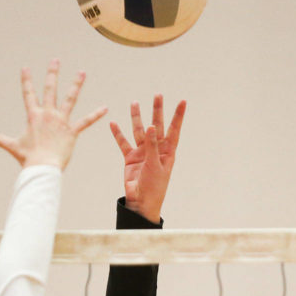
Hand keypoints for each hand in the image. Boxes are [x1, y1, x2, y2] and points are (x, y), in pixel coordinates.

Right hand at [0, 60, 106, 169]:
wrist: (42, 167)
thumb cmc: (27, 158)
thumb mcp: (11, 146)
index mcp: (33, 116)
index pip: (28, 94)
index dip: (26, 80)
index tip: (26, 68)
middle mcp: (47, 114)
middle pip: (50, 89)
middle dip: (52, 73)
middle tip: (55, 60)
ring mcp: (61, 121)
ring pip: (70, 99)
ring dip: (76, 85)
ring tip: (82, 72)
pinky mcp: (72, 131)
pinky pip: (85, 121)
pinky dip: (95, 115)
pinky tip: (105, 108)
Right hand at [109, 95, 185, 223]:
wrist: (141, 201)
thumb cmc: (154, 186)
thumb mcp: (155, 165)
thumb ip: (152, 145)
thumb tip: (152, 126)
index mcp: (167, 151)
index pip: (174, 129)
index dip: (178, 116)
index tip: (183, 101)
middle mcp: (156, 149)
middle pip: (158, 125)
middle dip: (157, 111)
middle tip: (158, 95)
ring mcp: (143, 152)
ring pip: (139, 131)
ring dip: (137, 118)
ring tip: (134, 103)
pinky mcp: (131, 158)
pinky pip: (124, 143)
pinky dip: (118, 134)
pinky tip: (113, 123)